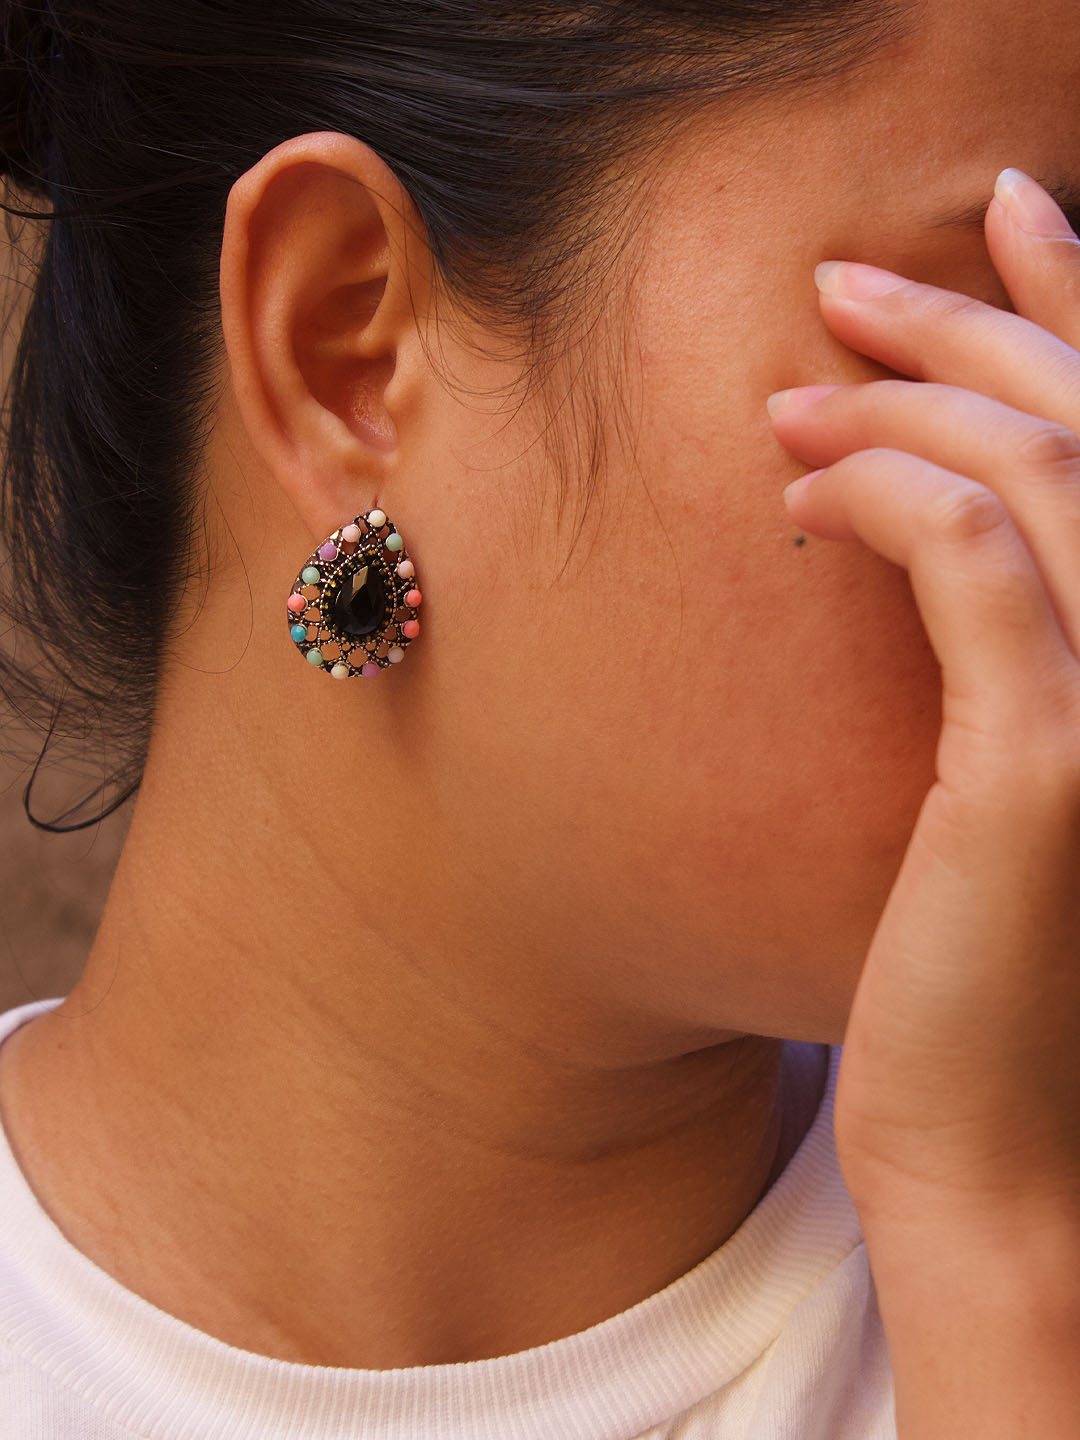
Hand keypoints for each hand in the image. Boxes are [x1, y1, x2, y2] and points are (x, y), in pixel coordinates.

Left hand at [767, 168, 1079, 1240]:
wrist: (1006, 1160)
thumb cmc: (992, 986)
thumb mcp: (1019, 789)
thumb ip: (1010, 649)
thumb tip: (926, 526)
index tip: (1005, 210)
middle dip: (969, 319)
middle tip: (843, 280)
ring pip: (1031, 468)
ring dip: (903, 399)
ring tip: (788, 390)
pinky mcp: (1050, 760)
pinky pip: (968, 561)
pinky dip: (886, 495)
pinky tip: (799, 490)